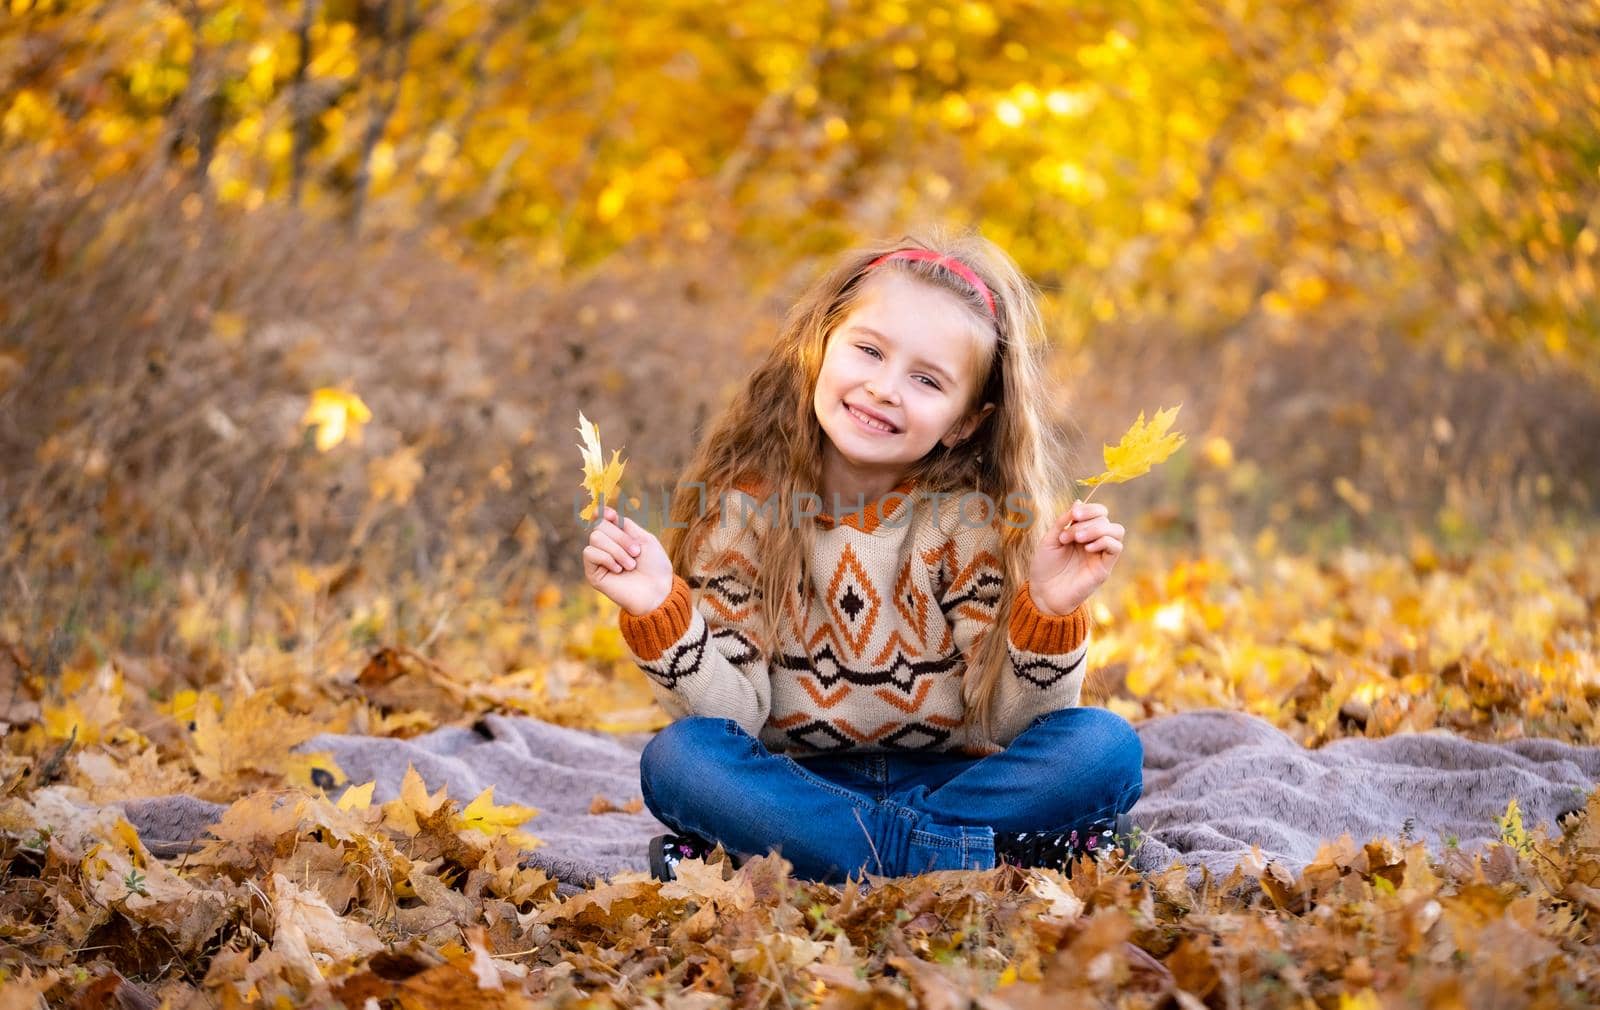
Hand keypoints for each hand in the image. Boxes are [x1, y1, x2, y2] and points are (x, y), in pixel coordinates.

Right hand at [583, 506, 674, 615]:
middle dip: (621, 537)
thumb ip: (625, 524)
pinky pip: (590, 553)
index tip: (611, 515)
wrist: (657, 591)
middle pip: (600, 526)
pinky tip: (618, 570)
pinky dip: (607, 559)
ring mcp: (598, 559)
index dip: (602, 513)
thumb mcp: (644, 539)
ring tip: (630, 565)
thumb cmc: (655, 566)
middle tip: (636, 553)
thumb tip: (605, 512)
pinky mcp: (592, 573)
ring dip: (617, 550)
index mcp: (619, 536)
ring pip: (595, 538)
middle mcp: (606, 546)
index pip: (602, 518)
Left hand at [1027, 499, 1124, 616]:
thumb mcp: (1050, 539)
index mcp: (1082, 532)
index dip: (1090, 508)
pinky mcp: (1104, 568)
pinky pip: (1116, 548)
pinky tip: (1088, 548)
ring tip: (1077, 539)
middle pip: (1105, 518)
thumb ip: (1063, 521)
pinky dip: (1104, 542)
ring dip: (1097, 529)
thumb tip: (1078, 500)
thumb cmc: (1044, 567)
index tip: (1073, 514)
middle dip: (1086, 521)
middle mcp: (1094, 541)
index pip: (1098, 512)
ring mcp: (1100, 554)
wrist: (1043, 593)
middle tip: (1068, 536)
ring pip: (1116, 530)